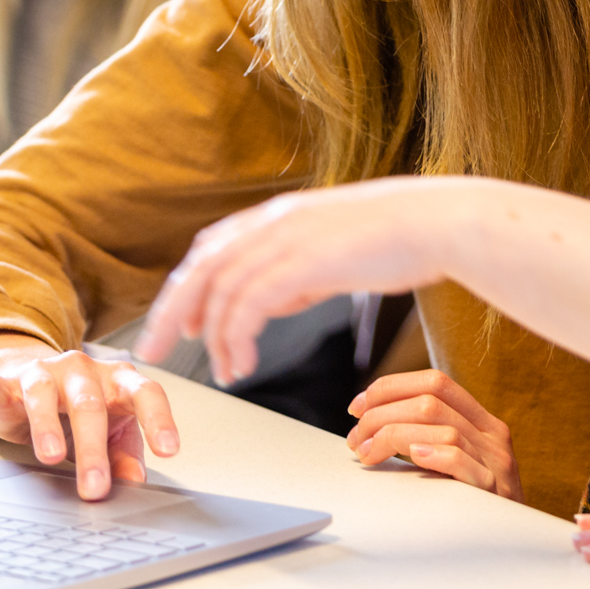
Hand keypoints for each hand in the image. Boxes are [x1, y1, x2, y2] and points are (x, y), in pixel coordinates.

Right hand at [0, 332, 180, 500]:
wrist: (29, 376)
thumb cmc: (78, 406)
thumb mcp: (110, 429)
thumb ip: (125, 452)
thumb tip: (136, 480)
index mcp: (117, 380)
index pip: (145, 393)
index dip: (159, 419)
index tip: (168, 449)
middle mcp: (83, 370)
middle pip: (91, 405)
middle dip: (93, 449)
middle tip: (95, 487)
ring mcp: (44, 371)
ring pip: (45, 393)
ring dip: (47, 425)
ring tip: (51, 456)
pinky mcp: (5, 379)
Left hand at [136, 178, 456, 384]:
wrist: (436, 223)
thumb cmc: (397, 239)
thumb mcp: (333, 253)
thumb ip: (298, 272)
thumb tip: (274, 300)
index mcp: (278, 215)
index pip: (212, 249)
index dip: (188, 286)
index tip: (176, 322)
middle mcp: (272, 222)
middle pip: (201, 268)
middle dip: (171, 312)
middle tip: (153, 351)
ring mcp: (285, 239)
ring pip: (220, 291)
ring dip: (213, 338)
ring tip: (223, 373)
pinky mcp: (301, 262)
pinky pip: (248, 306)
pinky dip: (237, 338)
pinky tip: (244, 364)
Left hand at [347, 370, 521, 501]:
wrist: (516, 544)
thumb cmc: (476, 504)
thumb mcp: (460, 461)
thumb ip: (432, 437)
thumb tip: (371, 424)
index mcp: (482, 421)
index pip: (436, 382)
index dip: (392, 387)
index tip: (358, 406)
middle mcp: (491, 435)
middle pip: (430, 401)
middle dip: (381, 413)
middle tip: (355, 437)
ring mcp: (495, 461)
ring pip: (440, 425)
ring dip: (392, 434)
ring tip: (367, 453)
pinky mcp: (492, 489)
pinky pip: (460, 459)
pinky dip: (432, 453)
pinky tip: (410, 458)